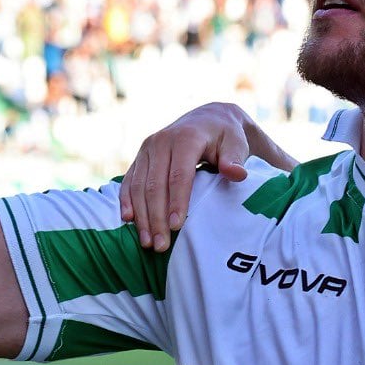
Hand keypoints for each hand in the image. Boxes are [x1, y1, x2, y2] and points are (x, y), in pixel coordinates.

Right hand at [118, 103, 294, 249]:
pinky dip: (127, 201)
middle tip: (160, 245)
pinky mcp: (140, 157)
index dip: (177, 201)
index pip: (179, 174)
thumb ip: (235, 159)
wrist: (208, 119)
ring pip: (139, 186)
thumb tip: (237, 174)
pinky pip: (129, 181)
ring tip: (147, 242)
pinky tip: (128, 221)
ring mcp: (147, 149)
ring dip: (141, 216)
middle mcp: (161, 141)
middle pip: (155, 185)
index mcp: (186, 138)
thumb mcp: (236, 144)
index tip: (178, 226)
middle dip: (157, 217)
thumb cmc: (226, 136)